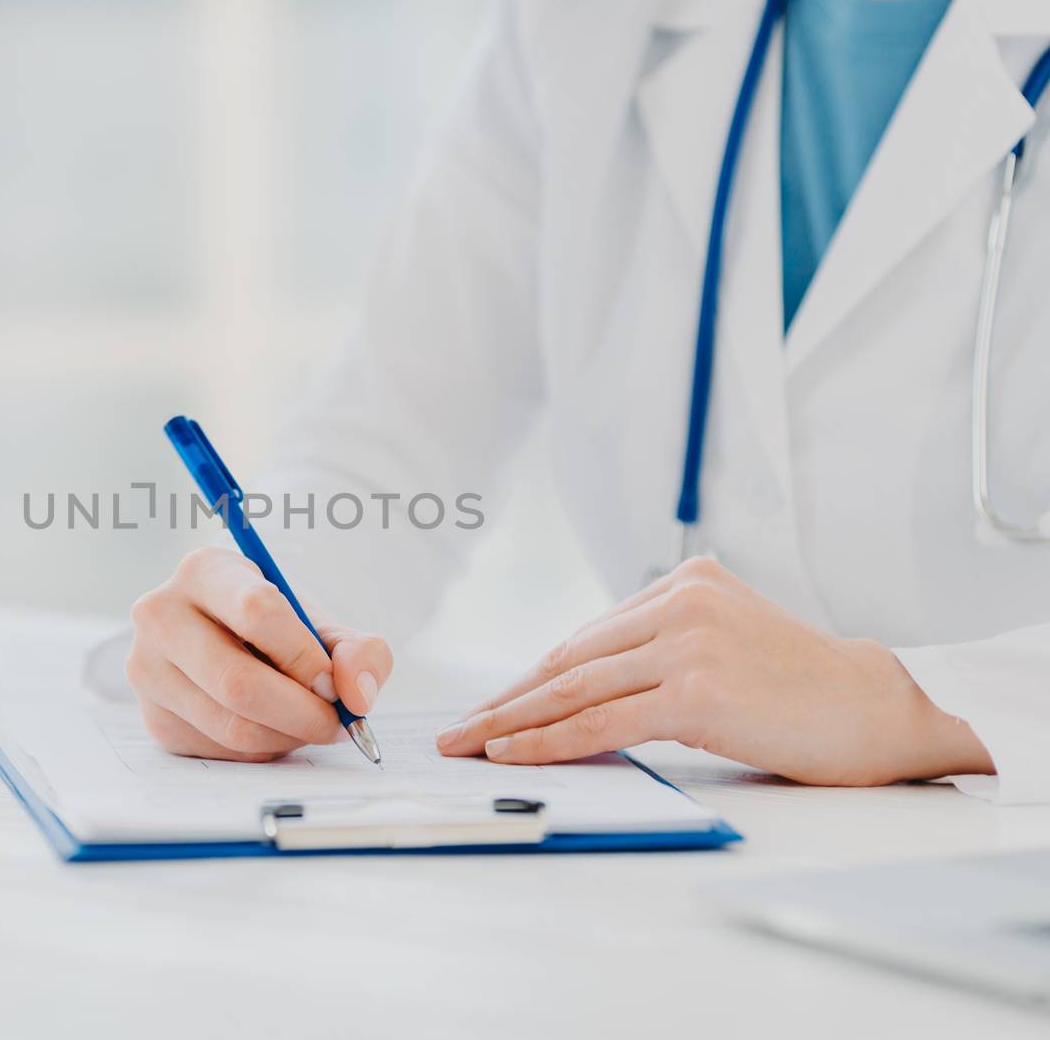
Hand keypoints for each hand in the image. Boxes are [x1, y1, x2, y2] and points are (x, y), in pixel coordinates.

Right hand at [126, 547, 392, 760]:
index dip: (304, 656)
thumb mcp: (320, 624)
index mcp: (205, 571)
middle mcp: (161, 615)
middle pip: (238, 682)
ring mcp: (148, 669)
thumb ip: (359, 651)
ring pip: (231, 725)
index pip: (257, 612)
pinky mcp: (153, 717)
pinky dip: (263, 750)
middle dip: (302, 712)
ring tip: (307, 723)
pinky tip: (272, 728)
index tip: (333, 683)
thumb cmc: (274, 629)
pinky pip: (221, 750)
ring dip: (287, 736)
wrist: (219, 643)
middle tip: (334, 722)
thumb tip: (356, 695)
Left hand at [436, 557, 994, 786]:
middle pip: (569, 659)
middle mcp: (680, 602)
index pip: (587, 638)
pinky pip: (603, 722)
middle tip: (459, 728)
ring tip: (469, 745)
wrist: (876, 709)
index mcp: (684, 580)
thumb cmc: (802, 687)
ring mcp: (689, 644)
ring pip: (575, 689)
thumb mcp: (725, 641)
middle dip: (507, 698)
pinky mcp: (698, 691)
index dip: (531, 677)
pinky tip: (514, 753)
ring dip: (511, 722)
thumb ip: (662, 648)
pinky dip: (550, 740)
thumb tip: (584, 684)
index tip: (492, 703)